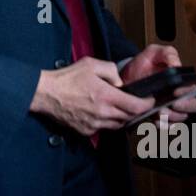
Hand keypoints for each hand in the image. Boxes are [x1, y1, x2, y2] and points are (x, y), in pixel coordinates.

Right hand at [30, 56, 152, 136]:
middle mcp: (103, 113)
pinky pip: (103, 129)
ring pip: (118, 125)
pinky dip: (107, 122)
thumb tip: (120, 82)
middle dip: (135, 110)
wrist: (45, 93)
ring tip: (117, 106)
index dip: (147, 104)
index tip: (149, 100)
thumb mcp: (91, 64)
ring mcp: (94, 124)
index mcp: (106, 96)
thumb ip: (111, 70)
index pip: (136, 107)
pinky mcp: (86, 131)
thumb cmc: (66, 78)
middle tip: (135, 102)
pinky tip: (101, 112)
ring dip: (122, 117)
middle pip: (129, 118)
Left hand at [122, 44, 195, 120]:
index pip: (192, 89)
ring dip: (171, 117)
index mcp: (181, 80)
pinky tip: (156, 121)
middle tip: (169, 105)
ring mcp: (171, 107)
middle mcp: (179, 95)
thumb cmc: (142, 64)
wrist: (126, 77)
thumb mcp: (154, 53)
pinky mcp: (161, 116)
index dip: (186, 92)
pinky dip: (164, 126)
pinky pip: (169, 126)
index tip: (176, 91)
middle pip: (191, 106)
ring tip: (159, 112)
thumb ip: (167, 54)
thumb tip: (176, 64)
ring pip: (180, 117)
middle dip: (182, 108)